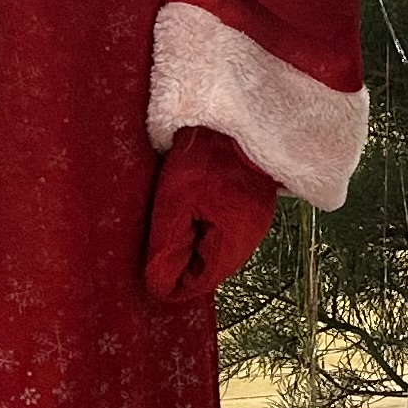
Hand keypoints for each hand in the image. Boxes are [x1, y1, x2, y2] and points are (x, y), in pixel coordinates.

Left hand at [144, 128, 282, 302]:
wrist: (237, 120)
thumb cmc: (205, 161)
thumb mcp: (175, 204)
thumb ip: (168, 248)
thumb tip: (158, 286)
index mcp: (232, 244)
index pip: (197, 284)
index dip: (170, 278)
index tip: (152, 258)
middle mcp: (250, 239)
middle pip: (207, 267)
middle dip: (181, 259)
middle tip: (162, 232)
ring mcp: (255, 221)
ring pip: (215, 247)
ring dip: (194, 239)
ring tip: (178, 214)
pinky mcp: (253, 205)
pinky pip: (224, 228)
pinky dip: (206, 223)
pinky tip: (195, 203)